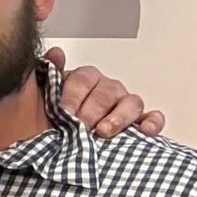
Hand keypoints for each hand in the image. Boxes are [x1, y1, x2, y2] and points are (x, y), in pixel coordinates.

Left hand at [47, 45, 164, 139]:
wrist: (58, 142)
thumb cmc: (52, 120)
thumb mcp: (44, 96)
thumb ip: (48, 73)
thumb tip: (55, 54)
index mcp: (85, 80)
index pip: (83, 80)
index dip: (73, 95)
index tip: (64, 112)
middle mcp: (107, 89)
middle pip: (105, 93)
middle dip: (92, 111)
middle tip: (79, 127)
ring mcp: (125, 104)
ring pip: (131, 103)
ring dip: (118, 117)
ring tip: (103, 132)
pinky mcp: (140, 122)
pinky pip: (152, 118)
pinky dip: (153, 122)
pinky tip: (146, 131)